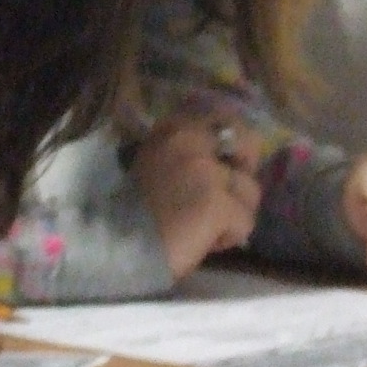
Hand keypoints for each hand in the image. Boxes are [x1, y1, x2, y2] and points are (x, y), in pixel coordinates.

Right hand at [133, 108, 259, 275]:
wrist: (116, 244)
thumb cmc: (129, 211)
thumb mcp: (152, 163)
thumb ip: (183, 154)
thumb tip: (220, 163)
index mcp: (174, 130)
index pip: (223, 121)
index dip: (232, 146)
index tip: (225, 167)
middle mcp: (193, 141)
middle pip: (249, 143)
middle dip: (245, 169)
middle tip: (232, 195)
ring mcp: (208, 172)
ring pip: (250, 189)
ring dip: (237, 212)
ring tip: (211, 228)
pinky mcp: (219, 204)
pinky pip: (245, 222)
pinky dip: (230, 237)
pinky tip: (207, 244)